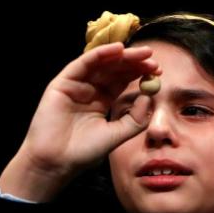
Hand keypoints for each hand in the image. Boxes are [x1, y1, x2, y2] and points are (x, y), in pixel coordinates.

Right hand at [0, 43, 158, 200]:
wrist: (56, 162)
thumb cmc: (83, 153)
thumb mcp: (117, 135)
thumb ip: (135, 119)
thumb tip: (147, 97)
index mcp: (101, 102)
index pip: (122, 81)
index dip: (139, 73)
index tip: (157, 71)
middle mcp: (88, 91)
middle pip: (113, 69)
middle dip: (133, 62)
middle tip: (152, 58)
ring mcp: (75, 86)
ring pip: (100, 64)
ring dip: (121, 56)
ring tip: (141, 53)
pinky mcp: (61, 84)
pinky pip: (82, 64)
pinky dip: (99, 54)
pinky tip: (117, 50)